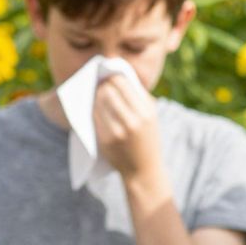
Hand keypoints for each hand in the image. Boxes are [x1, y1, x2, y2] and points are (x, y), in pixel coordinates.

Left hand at [93, 72, 162, 186]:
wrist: (143, 170)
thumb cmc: (147, 139)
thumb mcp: (151, 116)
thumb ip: (139, 96)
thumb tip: (119, 74)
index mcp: (146, 112)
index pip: (123, 83)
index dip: (113, 76)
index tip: (109, 75)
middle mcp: (132, 121)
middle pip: (108, 91)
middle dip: (102, 85)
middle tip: (100, 82)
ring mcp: (118, 132)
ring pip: (99, 102)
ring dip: (96, 96)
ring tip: (97, 93)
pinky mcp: (106, 140)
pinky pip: (95, 117)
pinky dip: (94, 109)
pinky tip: (96, 108)